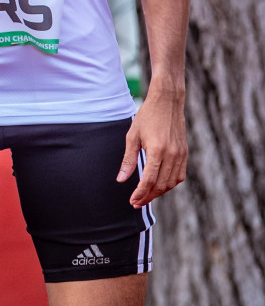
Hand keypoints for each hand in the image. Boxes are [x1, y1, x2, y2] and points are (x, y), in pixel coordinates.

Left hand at [118, 86, 186, 206]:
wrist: (167, 102)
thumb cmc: (147, 117)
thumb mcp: (132, 136)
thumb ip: (128, 160)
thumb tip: (121, 180)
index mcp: (157, 150)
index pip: (149, 180)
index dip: (140, 193)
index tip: (132, 201)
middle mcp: (172, 155)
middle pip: (161, 185)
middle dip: (148, 196)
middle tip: (136, 203)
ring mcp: (181, 155)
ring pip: (171, 183)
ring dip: (159, 192)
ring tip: (145, 196)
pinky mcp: (184, 153)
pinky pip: (179, 175)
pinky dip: (169, 184)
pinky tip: (159, 186)